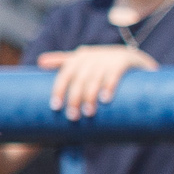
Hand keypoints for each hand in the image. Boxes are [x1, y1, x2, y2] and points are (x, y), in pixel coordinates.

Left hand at [39, 42, 155, 117]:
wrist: (134, 58)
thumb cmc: (103, 65)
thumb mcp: (84, 61)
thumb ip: (64, 61)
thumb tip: (40, 62)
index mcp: (80, 57)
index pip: (65, 73)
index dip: (59, 89)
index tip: (55, 107)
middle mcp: (92, 56)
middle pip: (79, 79)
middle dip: (74, 98)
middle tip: (73, 117)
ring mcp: (109, 58)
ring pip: (94, 78)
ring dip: (89, 96)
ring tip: (88, 113)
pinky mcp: (125, 61)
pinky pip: (114, 74)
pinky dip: (109, 86)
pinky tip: (105, 99)